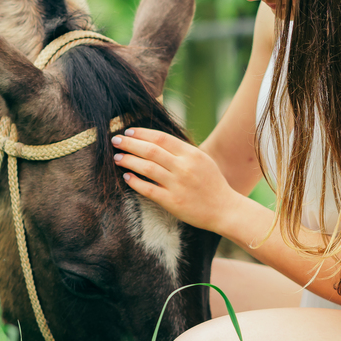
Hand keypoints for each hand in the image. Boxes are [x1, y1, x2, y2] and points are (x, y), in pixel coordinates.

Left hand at [112, 128, 241, 233]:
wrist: (225, 209)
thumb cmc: (212, 183)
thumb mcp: (202, 160)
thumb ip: (182, 151)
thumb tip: (156, 141)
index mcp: (192, 154)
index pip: (161, 138)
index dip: (142, 133)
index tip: (128, 131)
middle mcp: (184, 167)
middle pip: (151, 150)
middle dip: (130, 144)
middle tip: (115, 141)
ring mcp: (178, 185)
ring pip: (147, 168)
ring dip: (129, 160)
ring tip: (117, 157)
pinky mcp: (173, 202)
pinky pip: (148, 189)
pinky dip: (135, 181)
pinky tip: (126, 176)